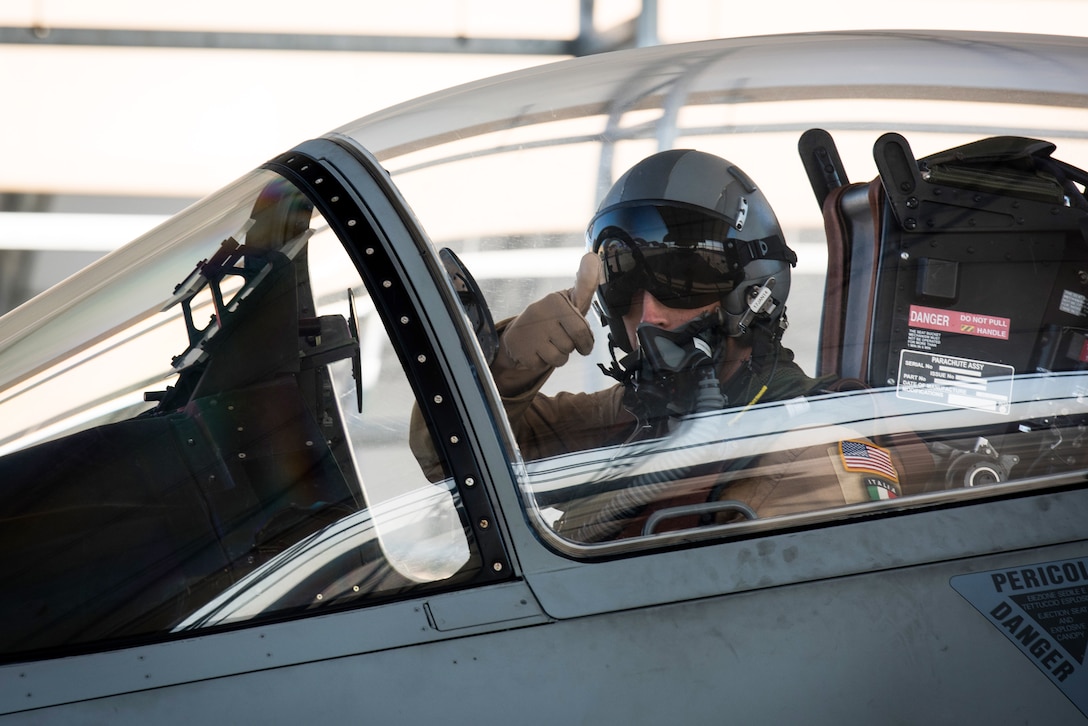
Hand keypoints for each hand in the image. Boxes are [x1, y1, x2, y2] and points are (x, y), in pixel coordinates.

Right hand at [493, 252, 599, 392]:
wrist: (518, 334)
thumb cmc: (552, 318)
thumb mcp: (570, 300)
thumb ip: (585, 283)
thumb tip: (592, 257)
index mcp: (556, 301)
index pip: (581, 330)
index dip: (585, 341)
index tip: (583, 344)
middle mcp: (542, 314)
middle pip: (571, 346)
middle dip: (571, 347)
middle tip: (562, 339)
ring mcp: (530, 333)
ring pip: (559, 358)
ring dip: (557, 356)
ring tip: (548, 344)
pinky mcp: (521, 350)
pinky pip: (542, 365)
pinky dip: (541, 362)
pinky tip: (536, 350)